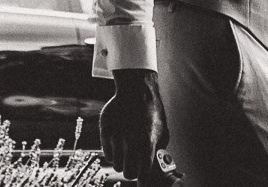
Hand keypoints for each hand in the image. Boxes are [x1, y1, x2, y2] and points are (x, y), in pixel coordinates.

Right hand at [100, 68, 172, 183]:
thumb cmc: (152, 114)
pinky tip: (119, 142)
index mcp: (147, 144)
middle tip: (134, 166)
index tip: (142, 185)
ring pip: (116, 165)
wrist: (136, 91)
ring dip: (122, 162)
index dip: (143, 182)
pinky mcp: (105, 132)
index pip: (143, 175)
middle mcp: (130, 142)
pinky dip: (113, 153)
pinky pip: (107, 154)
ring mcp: (116, 137)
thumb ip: (158, 154)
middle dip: (132, 172)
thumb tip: (157, 174)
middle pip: (127, 174)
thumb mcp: (162, 133)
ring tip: (127, 151)